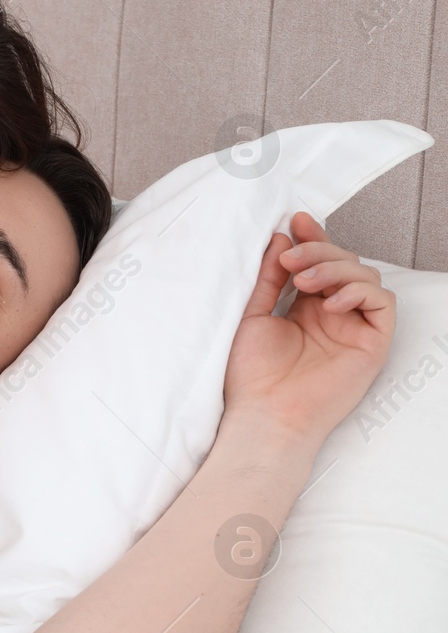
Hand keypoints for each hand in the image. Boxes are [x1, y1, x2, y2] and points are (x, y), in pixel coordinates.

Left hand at [223, 212, 394, 440]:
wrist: (265, 412)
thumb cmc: (252, 374)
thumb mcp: (252, 314)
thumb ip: (266, 277)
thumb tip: (280, 238)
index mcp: (304, 307)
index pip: (318, 262)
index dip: (312, 238)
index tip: (295, 220)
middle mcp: (332, 314)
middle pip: (343, 262)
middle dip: (318, 250)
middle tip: (290, 256)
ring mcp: (354, 327)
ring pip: (364, 275)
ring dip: (334, 268)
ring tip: (301, 281)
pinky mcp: (373, 342)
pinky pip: (381, 302)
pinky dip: (359, 291)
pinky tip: (329, 302)